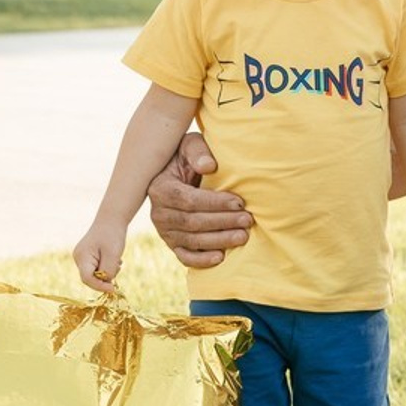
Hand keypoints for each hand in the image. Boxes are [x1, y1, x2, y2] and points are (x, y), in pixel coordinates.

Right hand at [74, 223, 125, 292]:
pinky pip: (96, 268)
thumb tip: (106, 283)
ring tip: (117, 260)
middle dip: (105, 277)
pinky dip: (106, 267)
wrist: (111, 219)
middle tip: (118, 266)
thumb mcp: (113, 254)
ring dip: (107, 271)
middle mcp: (79, 258)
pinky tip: (114, 259)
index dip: (100, 286)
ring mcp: (82, 257)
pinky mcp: (88, 256)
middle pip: (90, 277)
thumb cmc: (112, 235)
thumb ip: (108, 271)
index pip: (87, 279)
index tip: (113, 289)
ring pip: (94, 273)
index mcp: (82, 257)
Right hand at [147, 133, 252, 267]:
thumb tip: (209, 166)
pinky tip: (221, 257)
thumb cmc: (189, 158)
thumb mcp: (190, 145)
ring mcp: (164, 231)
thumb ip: (198, 151)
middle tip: (248, 220)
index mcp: (160, 189)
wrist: (178, 174)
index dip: (215, 203)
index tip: (239, 202)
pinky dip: (202, 260)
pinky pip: (185, 257)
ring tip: (243, 236)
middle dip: (223, 222)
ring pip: (192, 241)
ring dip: (219, 240)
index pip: (189, 200)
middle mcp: (158, 213)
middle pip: (192, 222)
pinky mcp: (172, 244)